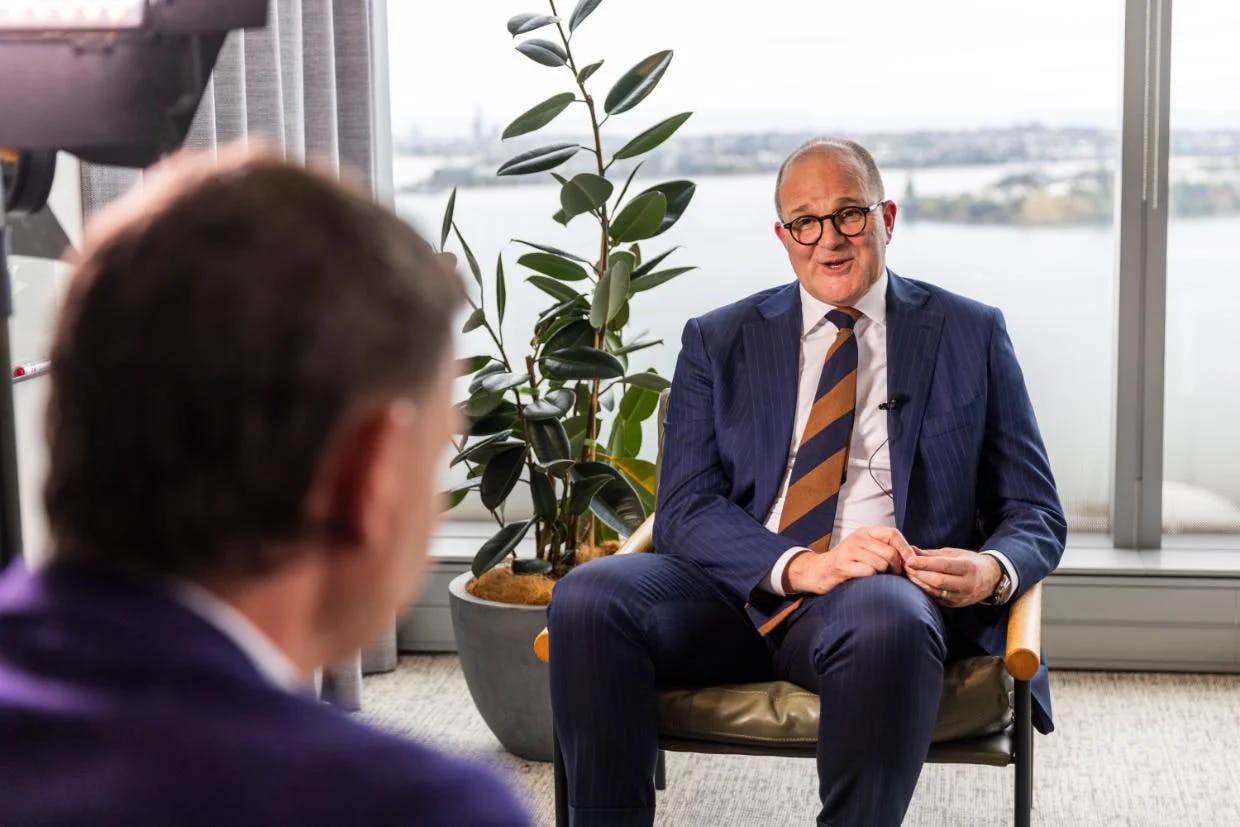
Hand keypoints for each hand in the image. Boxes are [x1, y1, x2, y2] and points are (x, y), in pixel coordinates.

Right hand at [785, 526, 915, 594]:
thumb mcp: (865, 549)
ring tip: (878, 578)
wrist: (817, 571)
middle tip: (893, 576)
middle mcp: (857, 538)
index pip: (893, 534)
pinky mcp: (842, 566)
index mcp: (865, 532)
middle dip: (897, 567)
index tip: (912, 563)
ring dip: (884, 575)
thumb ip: (885, 549)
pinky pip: (869, 573)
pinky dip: (872, 579)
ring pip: (881, 564)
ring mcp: (849, 551)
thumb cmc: (847, 563)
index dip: (906, 548)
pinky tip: (866, 581)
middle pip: (890, 552)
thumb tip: (914, 556)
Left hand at [905, 548, 1000, 607]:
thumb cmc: (970, 562)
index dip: (924, 563)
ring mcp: (962, 597)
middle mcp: (966, 584)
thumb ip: (933, 554)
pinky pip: (937, 598)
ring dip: (919, 583)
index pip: (943, 566)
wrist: (992, 579)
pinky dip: (925, 590)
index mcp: (968, 567)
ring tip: (908, 574)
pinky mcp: (956, 605)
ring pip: (936, 592)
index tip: (909, 559)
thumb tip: (911, 549)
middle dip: (919, 574)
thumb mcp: (955, 553)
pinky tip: (916, 583)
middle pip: (938, 581)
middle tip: (905, 566)